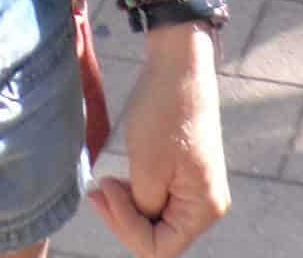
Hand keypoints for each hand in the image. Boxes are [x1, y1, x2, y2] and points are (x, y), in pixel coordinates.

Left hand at [86, 28, 230, 251]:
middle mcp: (206, 205)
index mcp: (203, 209)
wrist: (178, 63)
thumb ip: (142, 209)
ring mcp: (197, 188)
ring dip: (127, 207)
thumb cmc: (163, 113)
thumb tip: (140, 219)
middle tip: (96, 192)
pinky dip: (136, 193)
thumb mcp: (146, 168)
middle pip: (158, 236)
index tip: (108, 190)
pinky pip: (159, 198)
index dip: (126, 228)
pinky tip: (119, 178)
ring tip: (104, 184)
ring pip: (156, 218)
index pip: (159, 248)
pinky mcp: (186, 172)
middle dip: (123, 219)